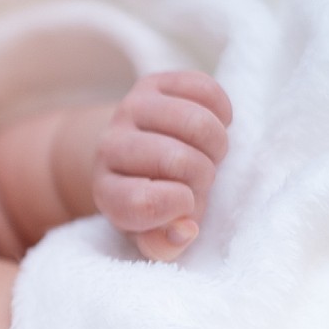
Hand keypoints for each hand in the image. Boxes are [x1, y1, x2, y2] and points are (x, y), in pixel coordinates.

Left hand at [92, 71, 231, 260]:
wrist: (130, 155)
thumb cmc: (150, 200)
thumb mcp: (152, 231)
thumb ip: (165, 244)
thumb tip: (185, 228)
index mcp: (107, 192)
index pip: (142, 203)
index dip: (178, 206)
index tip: (185, 205)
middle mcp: (109, 148)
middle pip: (178, 160)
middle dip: (203, 176)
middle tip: (199, 180)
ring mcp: (129, 111)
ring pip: (195, 122)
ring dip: (216, 144)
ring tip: (206, 154)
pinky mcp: (152, 84)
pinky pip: (203, 89)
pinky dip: (221, 110)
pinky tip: (213, 124)